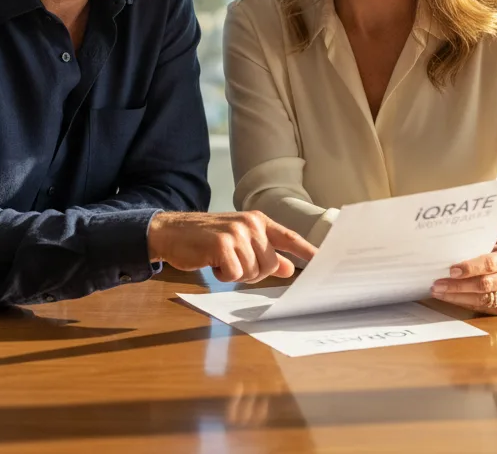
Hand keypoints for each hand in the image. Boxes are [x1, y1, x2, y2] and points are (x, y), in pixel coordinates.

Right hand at [147, 211, 315, 283]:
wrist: (172, 232)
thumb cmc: (207, 239)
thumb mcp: (239, 241)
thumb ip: (266, 253)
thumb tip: (288, 268)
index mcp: (258, 221)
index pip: (290, 237)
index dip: (308, 251)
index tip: (324, 262)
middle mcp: (251, 224)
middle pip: (269, 265)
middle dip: (252, 272)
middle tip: (233, 263)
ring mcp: (236, 233)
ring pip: (252, 272)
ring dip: (236, 274)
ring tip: (221, 260)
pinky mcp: (222, 245)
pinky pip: (235, 275)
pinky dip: (223, 275)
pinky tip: (212, 263)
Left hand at [430, 246, 496, 315]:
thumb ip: (479, 246)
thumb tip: (449, 250)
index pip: (489, 264)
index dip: (469, 268)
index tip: (451, 270)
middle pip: (484, 284)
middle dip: (457, 286)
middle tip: (437, 284)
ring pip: (481, 299)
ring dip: (456, 297)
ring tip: (438, 292)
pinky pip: (481, 308)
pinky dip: (463, 303)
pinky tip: (449, 298)